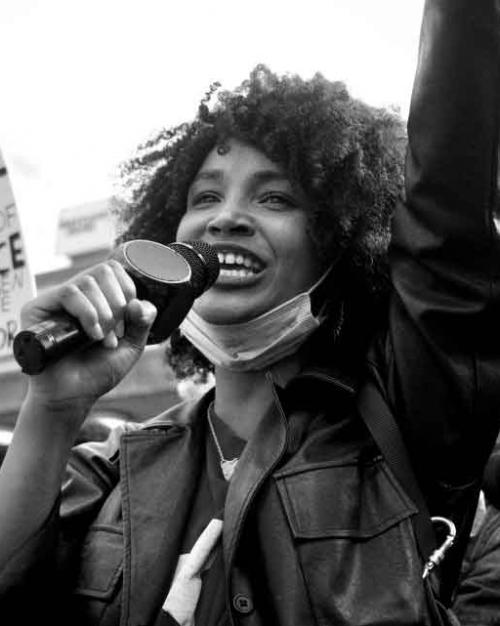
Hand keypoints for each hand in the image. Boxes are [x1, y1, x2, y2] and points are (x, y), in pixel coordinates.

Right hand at [21, 260, 156, 417]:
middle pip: (104, 271)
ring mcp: (56, 300)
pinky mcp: (37, 308)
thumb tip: (139, 302)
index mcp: (96, 297)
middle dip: (118, 304)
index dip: (127, 290)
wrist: (73, 396)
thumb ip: (142, 322)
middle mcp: (76, 295)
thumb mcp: (131, 346)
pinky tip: (92, 335)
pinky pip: (69, 293)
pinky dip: (88, 313)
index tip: (127, 322)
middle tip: (116, 333)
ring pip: (88, 282)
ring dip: (105, 314)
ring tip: (103, 339)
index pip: (114, 270)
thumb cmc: (98, 371)